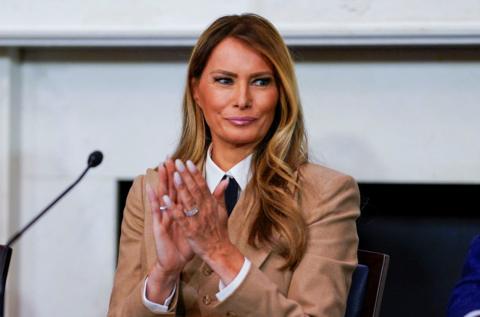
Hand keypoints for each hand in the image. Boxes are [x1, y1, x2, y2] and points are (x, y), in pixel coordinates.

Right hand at [145, 160, 193, 300]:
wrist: (175, 260)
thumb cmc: (186, 243)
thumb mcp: (197, 225)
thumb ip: (203, 211)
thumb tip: (211, 200)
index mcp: (182, 209)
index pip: (182, 189)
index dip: (183, 176)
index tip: (184, 160)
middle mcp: (172, 210)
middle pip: (171, 188)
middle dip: (171, 173)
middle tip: (170, 157)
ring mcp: (164, 216)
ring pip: (162, 195)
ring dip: (162, 181)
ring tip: (161, 166)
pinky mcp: (159, 225)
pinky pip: (157, 210)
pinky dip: (154, 199)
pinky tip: (152, 188)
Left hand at [167, 159, 244, 284]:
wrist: (219, 251)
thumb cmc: (219, 231)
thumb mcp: (222, 211)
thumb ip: (220, 195)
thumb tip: (225, 180)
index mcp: (211, 204)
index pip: (202, 185)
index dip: (195, 173)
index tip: (188, 162)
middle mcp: (205, 209)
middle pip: (194, 189)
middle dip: (185, 175)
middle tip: (177, 162)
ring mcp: (197, 219)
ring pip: (188, 200)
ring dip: (180, 187)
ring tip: (173, 175)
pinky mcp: (190, 230)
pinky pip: (180, 217)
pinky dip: (172, 208)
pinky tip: (164, 199)